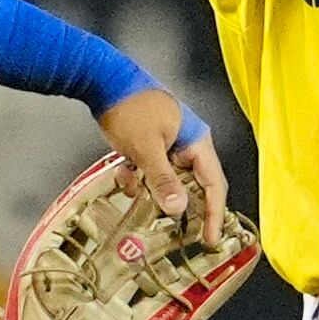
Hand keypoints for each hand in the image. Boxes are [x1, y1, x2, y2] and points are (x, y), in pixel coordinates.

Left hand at [97, 84, 229, 226]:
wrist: (104, 80)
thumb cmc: (130, 107)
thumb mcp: (146, 148)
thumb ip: (162, 179)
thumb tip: (178, 208)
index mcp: (197, 141)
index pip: (214, 184)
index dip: (214, 213)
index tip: (210, 239)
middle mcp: (188, 144)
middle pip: (193, 185)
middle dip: (180, 205)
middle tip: (175, 231)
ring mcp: (169, 144)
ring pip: (169, 180)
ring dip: (153, 191)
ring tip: (139, 196)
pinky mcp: (152, 145)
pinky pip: (152, 171)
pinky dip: (139, 178)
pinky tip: (124, 176)